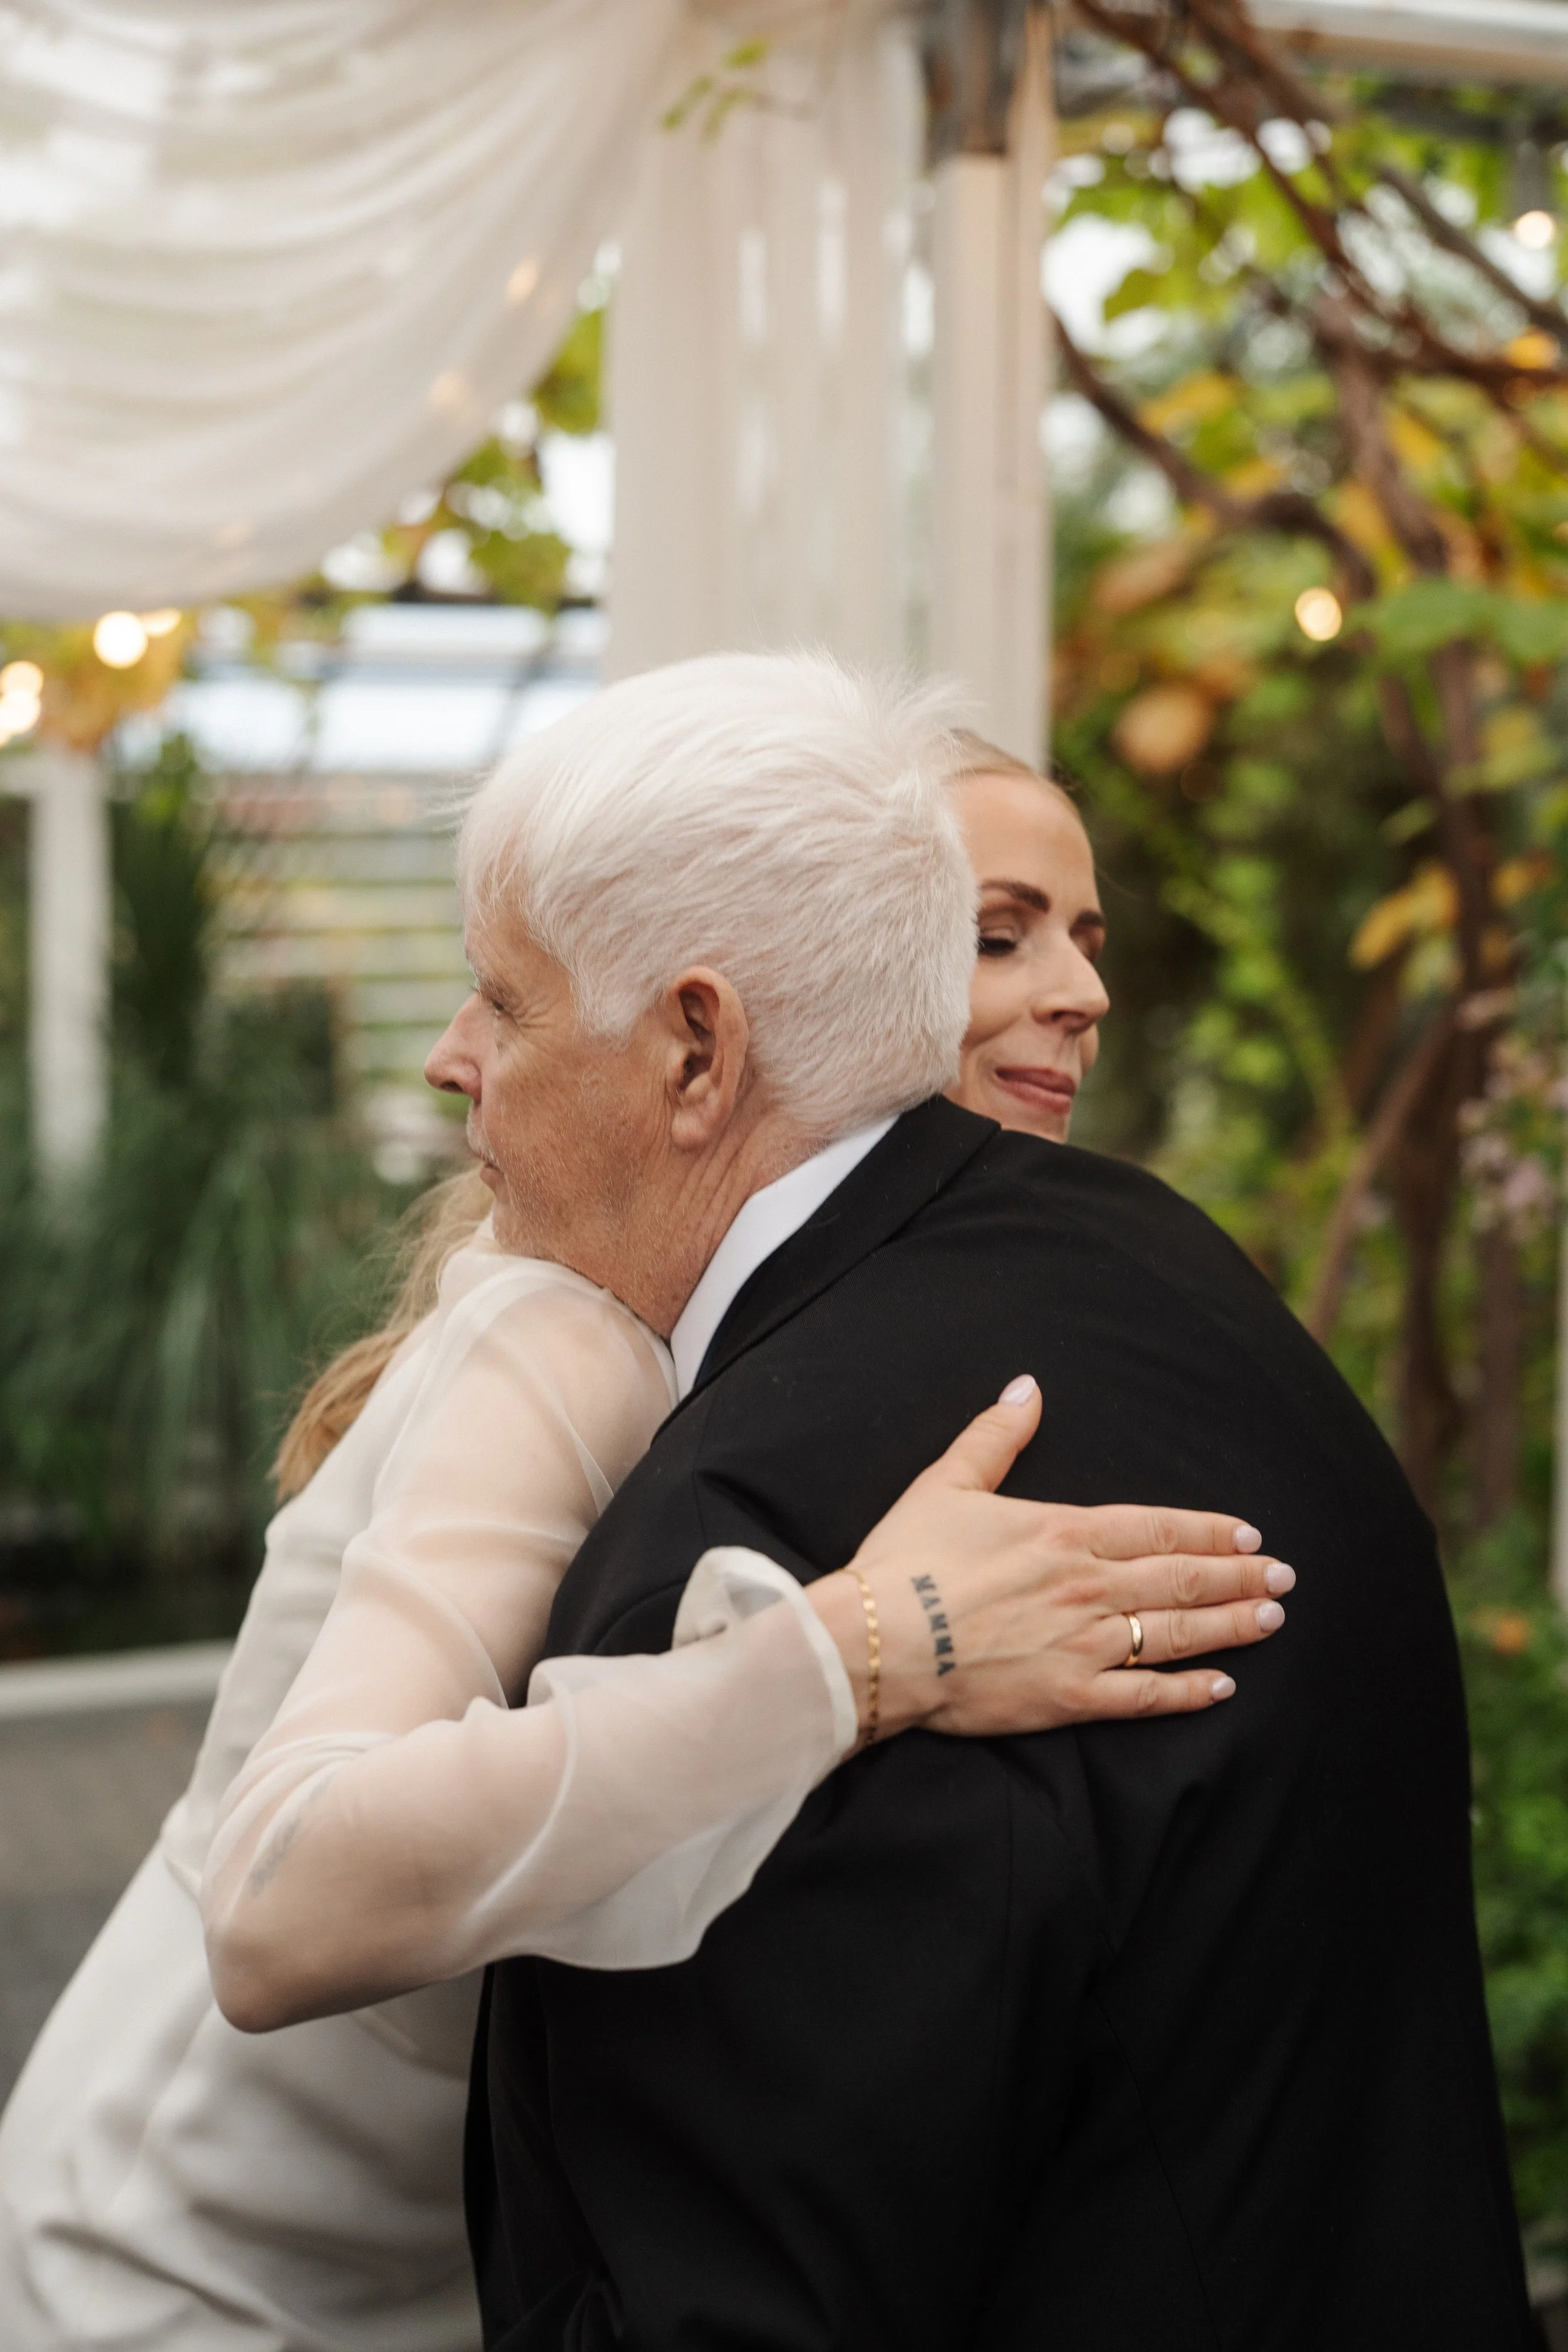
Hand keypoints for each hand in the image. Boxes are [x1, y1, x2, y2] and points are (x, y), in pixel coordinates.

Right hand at [808, 1377, 1292, 1743]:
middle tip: (1285, 1578)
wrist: (877, 1641)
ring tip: (1272, 1618)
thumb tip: (1027, 1388)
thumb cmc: (906, 1561)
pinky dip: (1188, 1692)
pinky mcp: (1069, 1696)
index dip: (1209, 1531)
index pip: (1157, 1527)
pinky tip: (1222, 1686)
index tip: (1250, 1535)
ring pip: (1176, 1633)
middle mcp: (1088, 1586)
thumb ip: (995, 1435)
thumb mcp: (946, 1483)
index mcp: (1064, 1532)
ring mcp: (1084, 1644)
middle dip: (1238, 1576)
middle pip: (1181, 1578)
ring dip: (1230, 1624)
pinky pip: (1144, 1696)